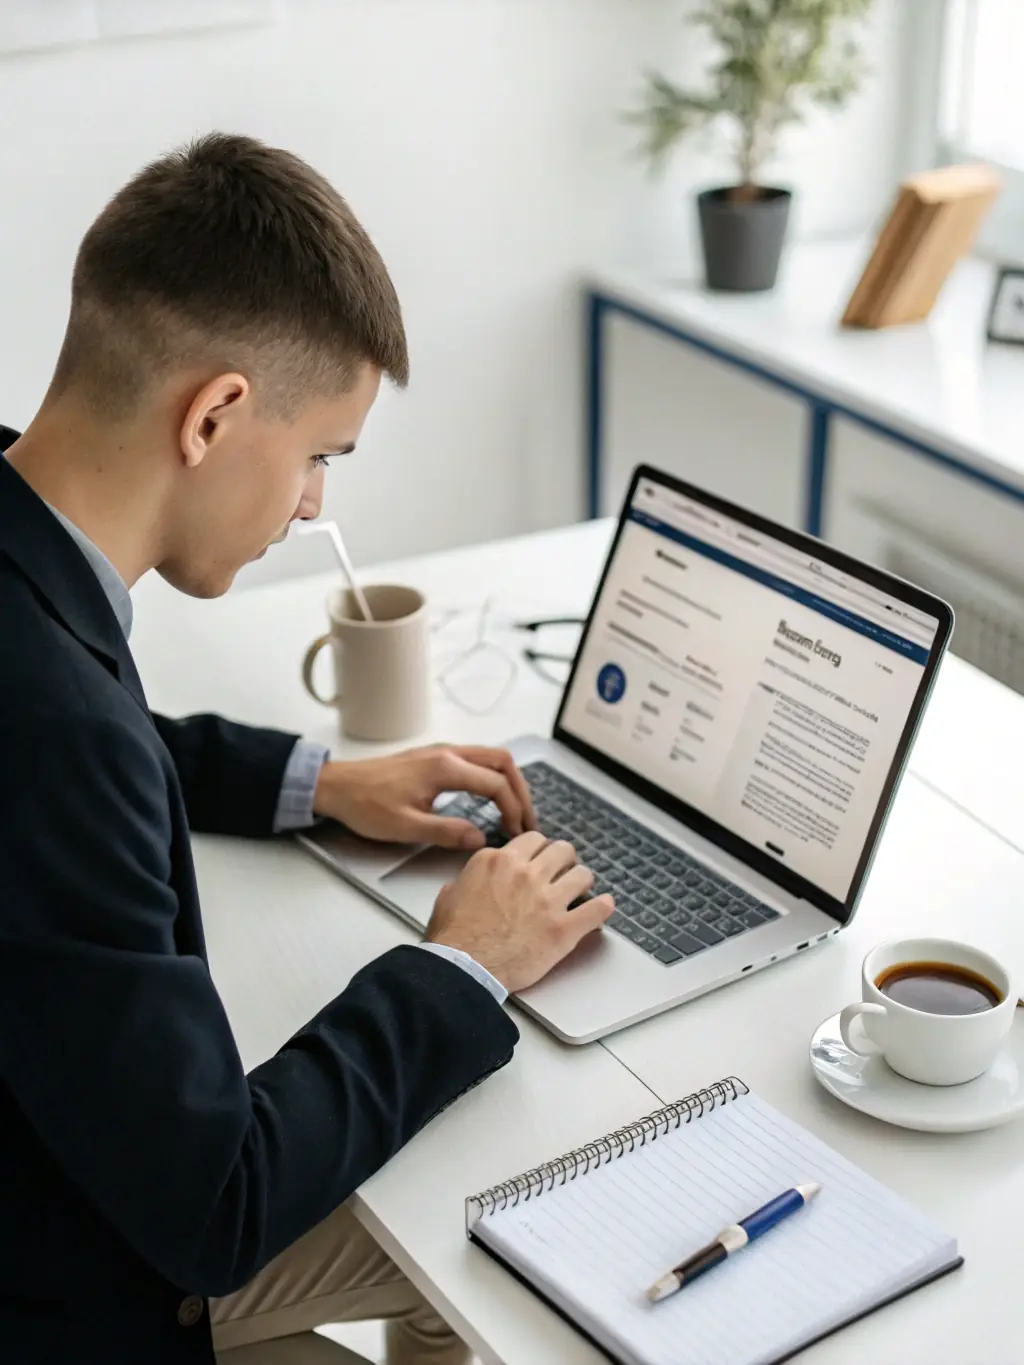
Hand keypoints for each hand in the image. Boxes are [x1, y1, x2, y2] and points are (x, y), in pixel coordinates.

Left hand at [312, 744, 535, 848]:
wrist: (336, 786)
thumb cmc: (366, 806)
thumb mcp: (406, 827)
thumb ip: (447, 832)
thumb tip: (481, 839)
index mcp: (445, 768)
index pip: (496, 784)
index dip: (513, 810)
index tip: (517, 834)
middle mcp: (448, 752)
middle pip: (502, 761)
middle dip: (521, 791)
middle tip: (528, 821)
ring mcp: (442, 751)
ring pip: (492, 757)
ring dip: (509, 782)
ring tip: (516, 811)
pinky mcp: (435, 756)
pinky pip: (477, 760)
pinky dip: (494, 777)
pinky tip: (492, 798)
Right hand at [425, 832, 613, 991]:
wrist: (463, 969)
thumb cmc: (454, 938)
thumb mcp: (449, 896)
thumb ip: (467, 881)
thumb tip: (467, 883)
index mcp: (498, 862)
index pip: (532, 840)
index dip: (538, 851)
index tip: (540, 860)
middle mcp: (525, 874)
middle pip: (561, 850)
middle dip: (565, 859)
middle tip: (564, 870)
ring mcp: (547, 900)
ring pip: (582, 874)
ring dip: (583, 881)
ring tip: (581, 889)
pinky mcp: (563, 928)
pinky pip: (596, 910)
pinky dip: (603, 907)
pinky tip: (605, 906)